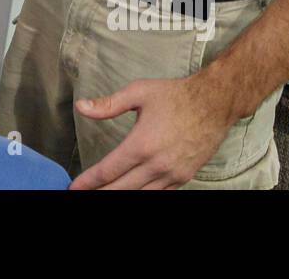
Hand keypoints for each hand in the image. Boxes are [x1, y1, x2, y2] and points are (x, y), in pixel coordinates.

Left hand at [69, 76, 236, 189]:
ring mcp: (172, 174)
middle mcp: (156, 165)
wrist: (214, 103)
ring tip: (103, 194)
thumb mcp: (138, 92)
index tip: (74, 187)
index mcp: (141, 144)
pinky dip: (142, 194)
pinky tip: (131, 191)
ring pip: (140, 195)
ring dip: (120, 196)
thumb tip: (81, 107)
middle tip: (84, 194)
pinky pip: (158, 193)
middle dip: (100, 193)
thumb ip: (108, 104)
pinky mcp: (183, 177)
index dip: (88, 181)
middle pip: (121, 189)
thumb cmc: (176, 96)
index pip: (108, 170)